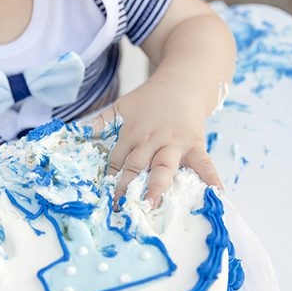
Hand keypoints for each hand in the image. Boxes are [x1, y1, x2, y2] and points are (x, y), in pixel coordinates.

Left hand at [94, 79, 222, 208]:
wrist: (182, 83)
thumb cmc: (149, 101)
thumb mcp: (121, 107)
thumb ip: (100, 123)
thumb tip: (74, 135)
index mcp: (131, 134)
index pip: (116, 160)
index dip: (109, 179)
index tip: (101, 200)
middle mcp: (151, 141)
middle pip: (136, 165)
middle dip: (127, 186)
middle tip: (120, 207)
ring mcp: (174, 144)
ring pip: (164, 167)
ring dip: (158, 185)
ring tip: (153, 204)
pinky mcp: (195, 145)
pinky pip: (204, 163)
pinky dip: (212, 178)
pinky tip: (217, 194)